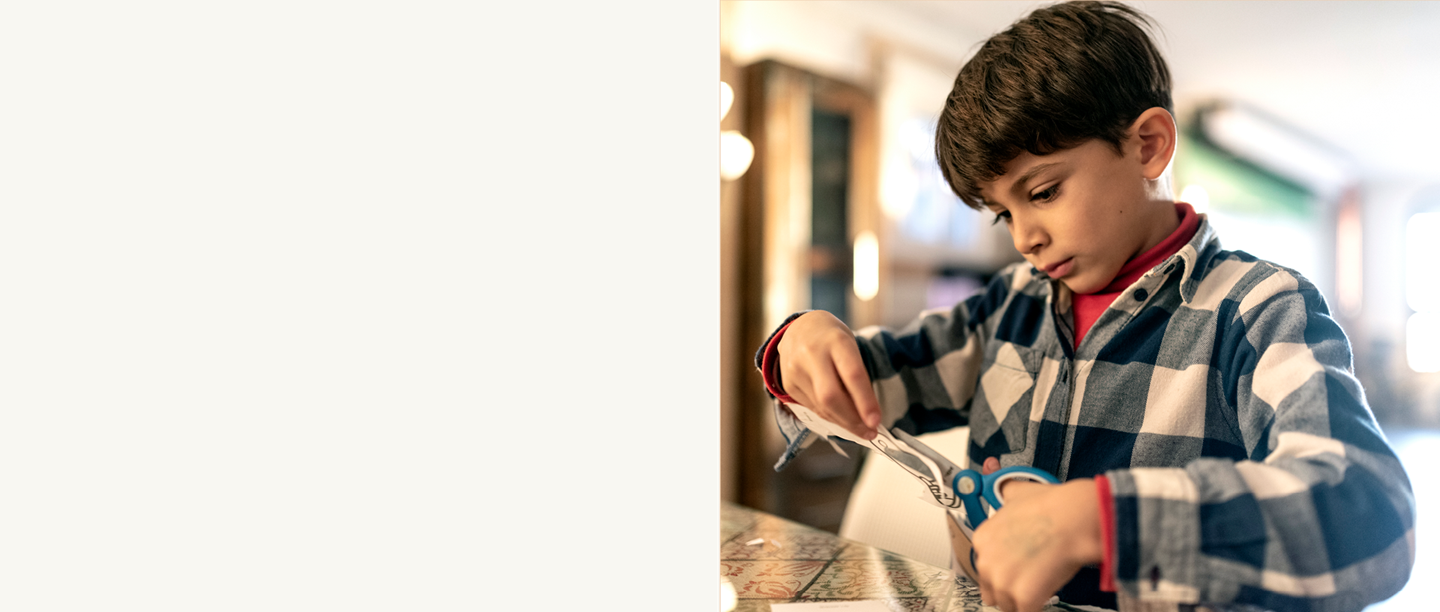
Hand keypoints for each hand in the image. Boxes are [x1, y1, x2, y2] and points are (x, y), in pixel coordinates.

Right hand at [776, 311, 880, 439]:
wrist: (798, 328)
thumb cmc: (831, 338)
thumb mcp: (849, 346)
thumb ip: (857, 376)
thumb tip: (867, 415)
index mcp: (835, 340)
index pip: (852, 375)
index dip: (865, 402)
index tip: (876, 421)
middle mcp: (812, 354)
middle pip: (831, 397)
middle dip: (852, 420)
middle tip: (869, 432)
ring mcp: (796, 369)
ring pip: (821, 407)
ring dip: (843, 423)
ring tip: (860, 429)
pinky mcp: (788, 383)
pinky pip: (812, 408)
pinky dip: (830, 417)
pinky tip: (841, 419)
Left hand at [971, 476, 1102, 611]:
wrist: (1077, 518)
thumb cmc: (1053, 506)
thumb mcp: (1018, 491)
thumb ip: (1003, 490)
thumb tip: (991, 471)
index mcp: (982, 539)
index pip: (984, 568)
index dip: (1004, 569)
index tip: (1018, 569)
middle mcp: (986, 561)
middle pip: (993, 590)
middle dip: (1011, 587)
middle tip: (1032, 577)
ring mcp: (1003, 581)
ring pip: (1009, 605)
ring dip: (1024, 599)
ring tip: (1043, 582)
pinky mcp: (1023, 597)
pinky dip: (1037, 606)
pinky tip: (1049, 591)